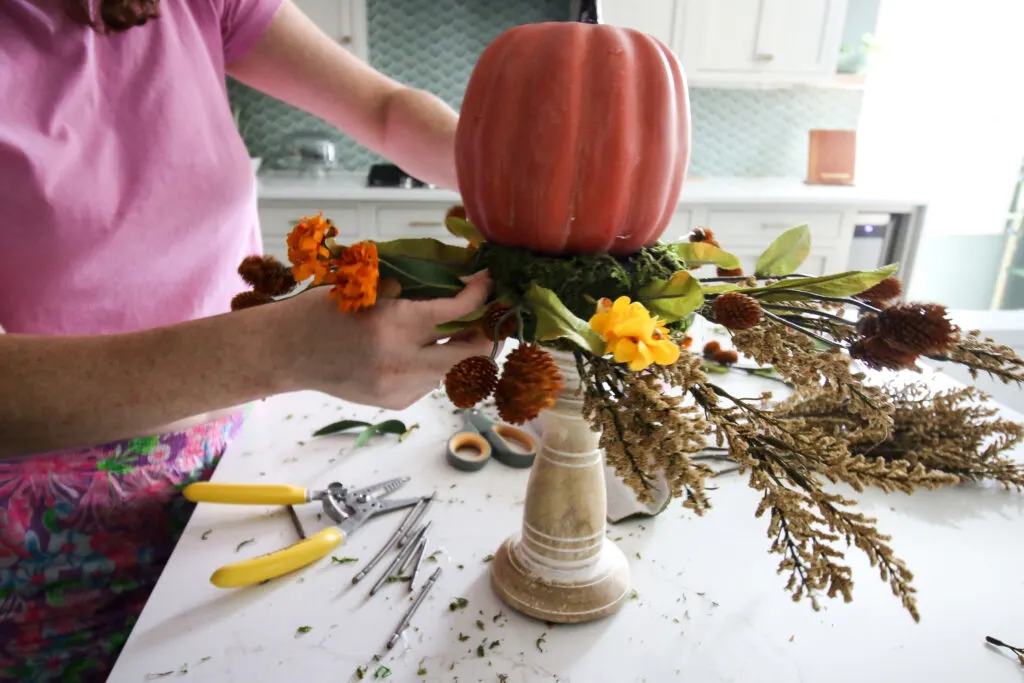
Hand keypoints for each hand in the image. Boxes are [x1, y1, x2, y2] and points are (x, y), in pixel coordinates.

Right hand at [271, 272, 493, 408]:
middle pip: (470, 353)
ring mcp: (400, 387)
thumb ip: (411, 291)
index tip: (486, 284)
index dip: (479, 295)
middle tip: (484, 317)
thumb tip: (455, 286)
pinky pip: (430, 382)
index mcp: (394, 324)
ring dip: (457, 350)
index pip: (456, 312)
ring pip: (452, 369)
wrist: (288, 353)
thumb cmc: (323, 311)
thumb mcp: (367, 289)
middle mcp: (402, 361)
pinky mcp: (396, 401)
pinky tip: (414, 352)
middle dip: (484, 334)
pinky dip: (432, 365)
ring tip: (448, 332)